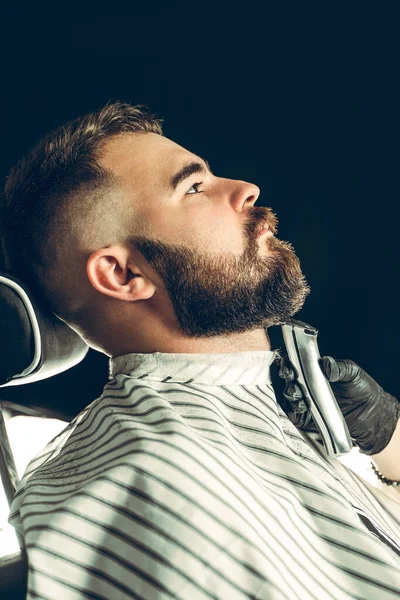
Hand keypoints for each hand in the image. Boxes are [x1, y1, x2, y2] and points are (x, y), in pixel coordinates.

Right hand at [277, 353, 399, 455]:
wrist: (371, 415)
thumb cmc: (363, 390)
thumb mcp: (353, 373)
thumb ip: (339, 368)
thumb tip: (325, 364)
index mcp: (315, 371)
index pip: (295, 363)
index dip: (288, 361)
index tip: (289, 361)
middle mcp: (307, 385)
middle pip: (287, 379)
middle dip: (285, 376)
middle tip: (290, 375)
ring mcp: (305, 401)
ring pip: (288, 395)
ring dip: (290, 393)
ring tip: (299, 393)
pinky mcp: (305, 418)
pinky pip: (292, 413)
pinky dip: (293, 409)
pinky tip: (302, 405)